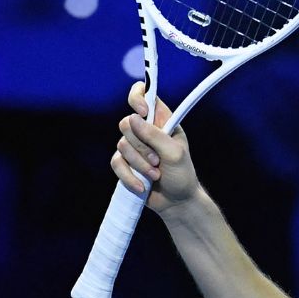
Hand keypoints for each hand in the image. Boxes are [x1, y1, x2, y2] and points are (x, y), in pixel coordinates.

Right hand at [112, 82, 199, 212]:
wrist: (176, 202)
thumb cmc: (182, 175)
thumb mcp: (174, 154)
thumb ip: (155, 135)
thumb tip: (132, 118)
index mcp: (162, 121)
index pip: (145, 95)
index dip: (138, 98)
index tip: (142, 113)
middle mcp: (146, 131)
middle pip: (126, 124)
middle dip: (141, 147)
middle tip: (158, 161)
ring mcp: (134, 147)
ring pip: (121, 145)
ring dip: (139, 164)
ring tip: (155, 175)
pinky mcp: (125, 163)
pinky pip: (116, 163)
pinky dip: (129, 176)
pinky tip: (143, 186)